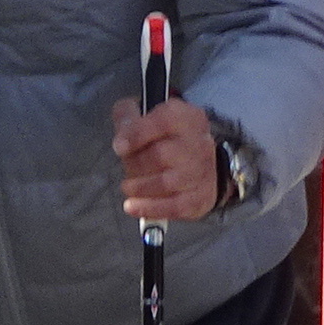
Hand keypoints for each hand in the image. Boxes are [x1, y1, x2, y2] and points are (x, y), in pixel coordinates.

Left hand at [111, 94, 219, 221]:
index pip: (163, 121)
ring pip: (165, 183)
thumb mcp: (149, 116)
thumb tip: (121, 132)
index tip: (119, 147)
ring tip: (129, 186)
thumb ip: (129, 116)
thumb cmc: (169, 139)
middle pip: (160, 155)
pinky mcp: (199, 198)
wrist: (204, 164)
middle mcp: (199, 143)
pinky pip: (173, 207)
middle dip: (135, 164)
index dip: (137, 134)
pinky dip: (149, 208)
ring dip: (139, 187)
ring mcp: (202, 172)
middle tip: (128, 167)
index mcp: (186, 117)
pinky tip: (132, 206)